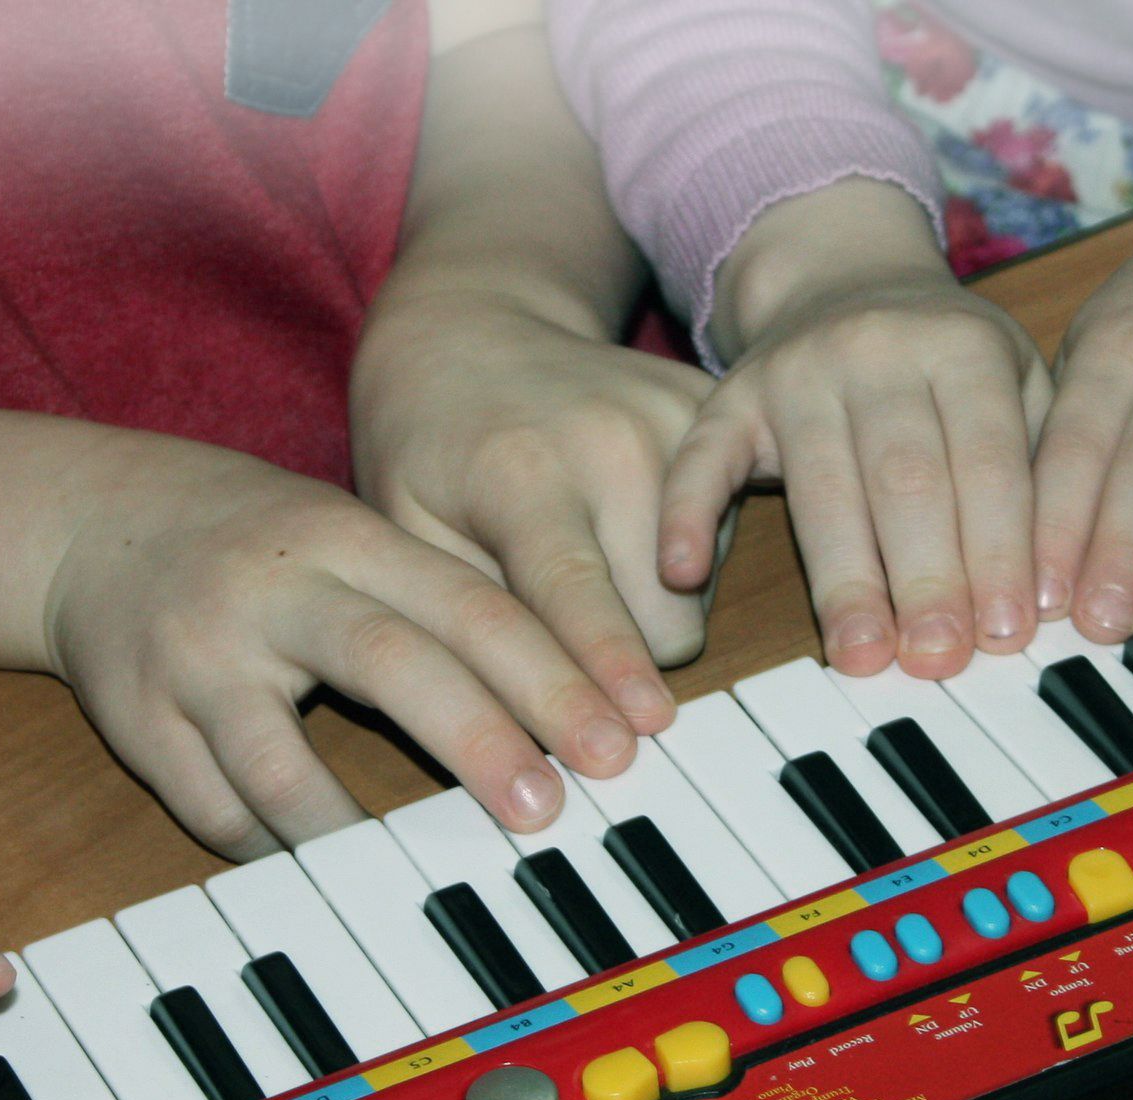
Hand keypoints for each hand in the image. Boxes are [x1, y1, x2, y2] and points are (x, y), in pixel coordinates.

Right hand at [42, 441, 642, 856]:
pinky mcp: (136, 724)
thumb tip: (583, 711)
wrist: (93, 523)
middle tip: (550, 810)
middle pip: (392, 666)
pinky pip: (215, 812)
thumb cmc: (268, 547)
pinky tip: (325, 871)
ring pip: (282, 766)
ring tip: (425, 870)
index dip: (555, 676)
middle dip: (481, 742)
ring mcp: (197, 660)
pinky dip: (277, 850)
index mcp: (351, 541)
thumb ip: (451, 611)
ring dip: (357, 834)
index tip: (625, 739)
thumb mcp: (359, 544)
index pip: (471, 607)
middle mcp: (274, 593)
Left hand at [353, 285, 713, 709]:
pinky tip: (626, 526)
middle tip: (560, 633)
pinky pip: (724, 538)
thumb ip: (465, 625)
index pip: (574, 595)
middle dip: (620, 660)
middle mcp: (617, 442)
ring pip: (700, 592)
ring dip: (651, 610)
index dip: (599, 673)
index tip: (627, 743)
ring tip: (586, 557)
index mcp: (523, 470)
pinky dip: (681, 556)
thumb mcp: (408, 531)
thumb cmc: (427, 444)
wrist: (476, 324)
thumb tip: (515, 739)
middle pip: (664, 620)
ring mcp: (679, 423)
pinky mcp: (719, 418)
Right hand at [665, 181, 1051, 677]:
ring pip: (821, 487)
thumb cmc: (948, 361)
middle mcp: (879, 347)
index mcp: (965, 346)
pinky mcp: (731, 394)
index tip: (1010, 631)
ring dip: (842, 580)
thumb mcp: (1017, 380)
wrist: (844, 275)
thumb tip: (1061, 590)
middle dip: (928, 576)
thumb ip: (1044, 467)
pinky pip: (702, 456)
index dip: (1000, 549)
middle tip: (941, 659)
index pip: (988, 461)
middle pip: (907, 478)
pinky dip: (687, 511)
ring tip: (861, 655)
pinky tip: (682, 572)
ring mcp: (797, 370)